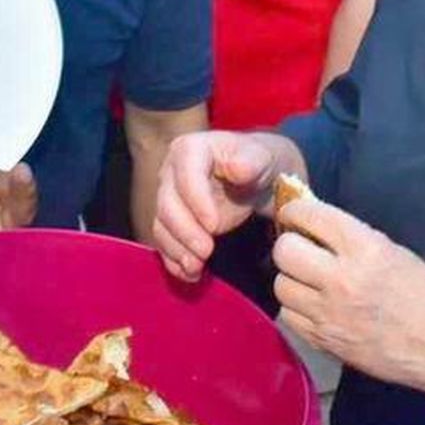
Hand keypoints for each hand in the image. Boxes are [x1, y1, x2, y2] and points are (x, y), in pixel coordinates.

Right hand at [153, 132, 280, 281]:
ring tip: (196, 269)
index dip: (196, 201)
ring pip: (162, 226)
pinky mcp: (172, 222)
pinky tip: (190, 275)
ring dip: (177, 251)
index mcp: (190, 149)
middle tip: (206, 252)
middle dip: (185, 232)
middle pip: (167, 205)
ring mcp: (169, 198)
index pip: (185, 175)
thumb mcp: (262, 157)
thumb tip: (236, 168)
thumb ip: (251, 161)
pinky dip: (175, 260)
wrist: (258, 178)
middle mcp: (171, 172)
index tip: (214, 225)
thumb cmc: (259, 162)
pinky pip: (165, 242)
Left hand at [272, 197, 424, 405]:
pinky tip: (313, 305)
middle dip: (290, 244)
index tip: (296, 214)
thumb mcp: (395, 251)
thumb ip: (354, 238)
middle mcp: (342, 279)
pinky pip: (288, 317)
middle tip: (300, 248)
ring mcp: (329, 313)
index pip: (311, 216)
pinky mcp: (324, 341)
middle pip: (285, 251)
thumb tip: (316, 226)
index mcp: (365, 249)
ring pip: (281, 285)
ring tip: (308, 280)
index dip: (297, 210)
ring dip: (291, 278)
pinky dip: (296, 308)